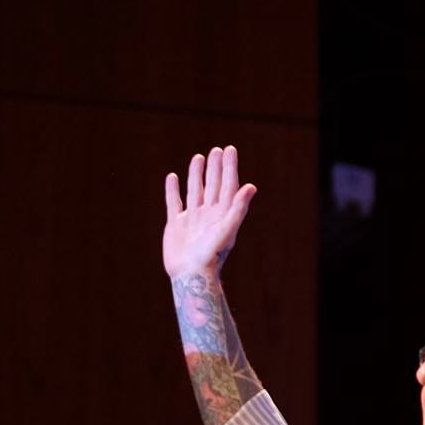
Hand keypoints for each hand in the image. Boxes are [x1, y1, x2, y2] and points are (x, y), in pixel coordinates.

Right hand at [164, 145, 256, 279]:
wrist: (191, 275)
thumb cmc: (211, 256)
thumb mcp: (228, 230)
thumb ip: (238, 208)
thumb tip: (251, 186)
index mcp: (223, 214)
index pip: (228, 185)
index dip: (229, 167)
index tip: (229, 150)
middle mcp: (209, 214)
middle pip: (214, 185)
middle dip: (216, 168)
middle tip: (217, 150)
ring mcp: (192, 219)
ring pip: (195, 190)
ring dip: (197, 174)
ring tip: (199, 157)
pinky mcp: (176, 224)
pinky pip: (174, 203)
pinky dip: (173, 190)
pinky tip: (173, 178)